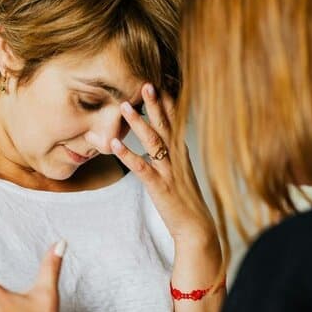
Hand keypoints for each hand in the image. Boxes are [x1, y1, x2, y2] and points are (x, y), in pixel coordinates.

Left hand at [112, 83, 218, 249]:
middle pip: (165, 126)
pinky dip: (128, 155)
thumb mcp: (180, 172)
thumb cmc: (185, 200)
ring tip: (124, 106)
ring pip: (153, 142)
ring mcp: (168, 172)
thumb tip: (157, 141)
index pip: (174, 122)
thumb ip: (170, 155)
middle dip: (155, 104)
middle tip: (145, 83)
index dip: (167, 102)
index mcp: (181, 153)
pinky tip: (115, 144)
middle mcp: (177, 158)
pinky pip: (141, 168)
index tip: (159, 82)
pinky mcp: (159, 187)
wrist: (196, 228)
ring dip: (138, 123)